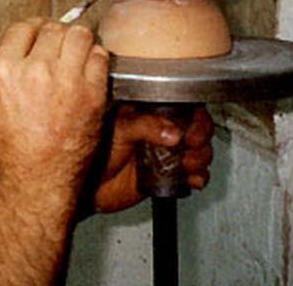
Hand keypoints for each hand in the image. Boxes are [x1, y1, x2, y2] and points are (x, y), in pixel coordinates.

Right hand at [0, 19, 108, 284]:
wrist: (38, 178)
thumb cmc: (14, 149)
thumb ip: (6, 74)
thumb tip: (21, 55)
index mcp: (4, 71)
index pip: (22, 28)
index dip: (34, 28)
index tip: (40, 33)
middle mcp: (34, 70)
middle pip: (53, 28)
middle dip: (57, 34)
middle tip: (61, 45)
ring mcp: (65, 80)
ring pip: (79, 35)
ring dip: (79, 40)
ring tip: (78, 52)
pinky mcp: (92, 92)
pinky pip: (100, 57)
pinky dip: (96, 57)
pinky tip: (90, 67)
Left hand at [87, 104, 214, 213]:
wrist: (91, 188)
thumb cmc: (96, 153)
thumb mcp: (119, 130)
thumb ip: (144, 126)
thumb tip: (173, 132)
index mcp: (149, 112)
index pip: (182, 105)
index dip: (194, 114)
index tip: (193, 125)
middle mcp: (160, 130)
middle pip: (196, 127)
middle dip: (201, 136)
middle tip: (192, 145)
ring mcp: (166, 152)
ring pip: (199, 150)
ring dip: (201, 157)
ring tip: (188, 164)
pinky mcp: (168, 174)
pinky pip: (193, 174)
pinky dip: (199, 177)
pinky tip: (193, 179)